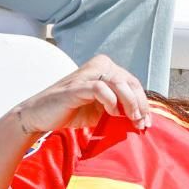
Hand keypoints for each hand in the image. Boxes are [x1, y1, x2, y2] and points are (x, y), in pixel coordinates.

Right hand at [11, 55, 150, 135]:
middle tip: (140, 123)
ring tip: (130, 119)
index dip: (144, 102)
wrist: (41, 116)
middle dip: (139, 104)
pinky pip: (100, 88)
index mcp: (107, 68)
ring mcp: (87, 74)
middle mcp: (98, 66)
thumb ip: (121, 107)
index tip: (147, 122)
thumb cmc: (74, 111)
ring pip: (119, 83)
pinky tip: (112, 113)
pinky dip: (110, 101)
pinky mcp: (76, 86)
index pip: (134, 83)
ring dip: (129, 103)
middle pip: (130, 82)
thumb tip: (145, 117)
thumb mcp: (103, 109)